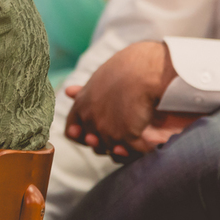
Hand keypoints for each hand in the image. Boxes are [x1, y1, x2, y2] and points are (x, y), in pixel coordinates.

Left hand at [65, 41, 177, 158]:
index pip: (71, 132)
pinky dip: (143, 147)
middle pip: (93, 143)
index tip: (92, 134)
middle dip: (105, 142)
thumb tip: (68, 92)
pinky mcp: (125, 137)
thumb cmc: (126, 69)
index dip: (81, 135)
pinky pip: (134, 150)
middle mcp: (90, 119)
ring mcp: (106, 130)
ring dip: (126, 146)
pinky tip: (151, 139)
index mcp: (81, 104)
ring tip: (139, 134)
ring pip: (113, 149)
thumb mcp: (98, 79)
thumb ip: (83, 92)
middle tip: (122, 131)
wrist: (145, 69)